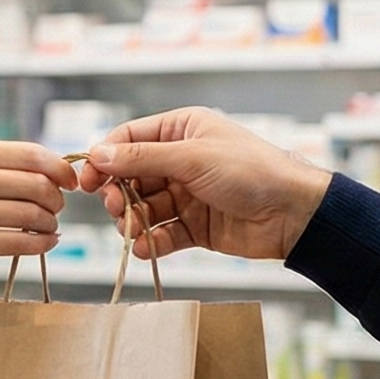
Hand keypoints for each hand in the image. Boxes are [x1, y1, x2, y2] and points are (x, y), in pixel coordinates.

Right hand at [0, 141, 72, 314]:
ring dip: (50, 224)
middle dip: (57, 200)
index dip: (60, 169)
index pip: (32, 154)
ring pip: (32, 214)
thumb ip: (0, 166)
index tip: (70, 182)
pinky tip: (45, 242)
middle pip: (38, 185)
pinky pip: (19, 242)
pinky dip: (42, 244)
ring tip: (48, 228)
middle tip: (56, 209)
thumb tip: (55, 170)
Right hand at [79, 107, 331, 262]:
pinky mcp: (193, 226)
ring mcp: (186, 195)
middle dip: (117, 194)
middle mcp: (180, 160)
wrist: (293, 214)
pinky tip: (144, 248)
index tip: (86, 182)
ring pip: (142, 207)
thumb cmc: (251, 172)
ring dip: (132, 221)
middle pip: (130, 176)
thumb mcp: (192, 157)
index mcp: (181, 130)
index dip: (104, 159)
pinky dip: (150, 242)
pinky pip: (161, 234)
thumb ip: (142, 158)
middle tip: (114, 208)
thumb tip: (97, 154)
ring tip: (132, 231)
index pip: (128, 139)